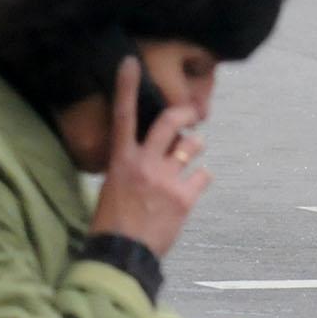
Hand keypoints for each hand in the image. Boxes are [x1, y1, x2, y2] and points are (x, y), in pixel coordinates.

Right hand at [87, 57, 206, 254]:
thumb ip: (131, 166)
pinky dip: (201, 179)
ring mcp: (166, 179)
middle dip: (185, 112)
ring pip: (193, 146)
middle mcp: (144, 163)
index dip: (126, 87)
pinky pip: (204, 176)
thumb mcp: (113, 188)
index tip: (130, 61)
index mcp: (120, 161)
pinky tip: (193, 187)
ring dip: (196, 147)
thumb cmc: (113, 224)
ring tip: (192, 155)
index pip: (122, 116)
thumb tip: (148, 154)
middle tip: (192, 112)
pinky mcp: (185, 197)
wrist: (123, 256)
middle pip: (170, 122)